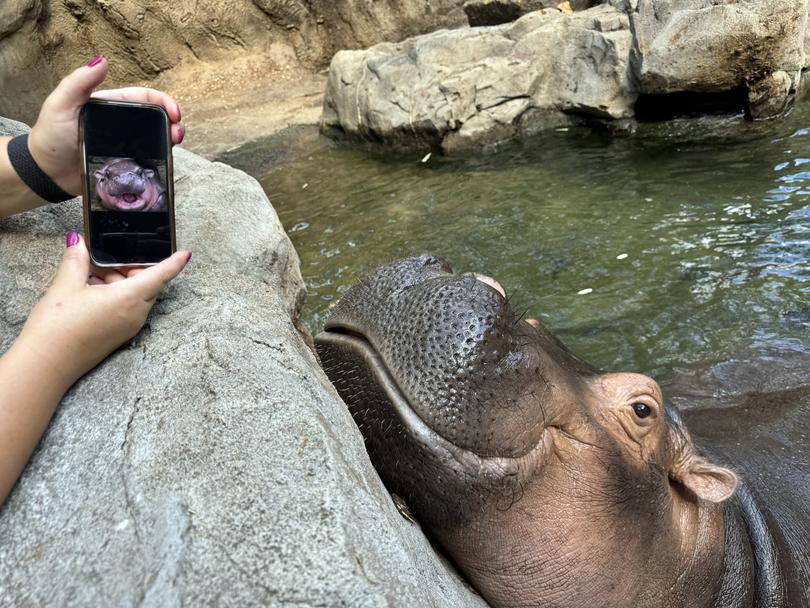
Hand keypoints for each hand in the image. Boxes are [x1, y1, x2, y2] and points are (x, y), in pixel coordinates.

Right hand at [15, 233, 190, 386]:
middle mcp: (136, 314)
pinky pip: (127, 308)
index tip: (186, 253)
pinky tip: (91, 289)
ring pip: (136, 296)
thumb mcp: (66, 285)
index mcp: (130, 298)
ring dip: (120, 281)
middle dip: (132, 267)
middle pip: (147, 284)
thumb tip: (79, 241)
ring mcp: (129, 327)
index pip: (161, 275)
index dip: (174, 262)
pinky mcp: (119, 335)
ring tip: (91, 272)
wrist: (47, 365)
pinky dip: (116, 295)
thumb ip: (77, 259)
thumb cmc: (57, 327)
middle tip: (109, 256)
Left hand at [26, 56, 184, 196]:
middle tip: (178, 134)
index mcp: (111, 106)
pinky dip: (160, 160)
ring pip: (156, 140)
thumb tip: (102, 60)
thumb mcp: (60, 105)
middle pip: (156, 119)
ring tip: (175, 145)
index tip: (174, 113)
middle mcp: (122, 125)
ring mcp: (125, 146)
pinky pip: (148, 161)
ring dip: (170, 140)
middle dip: (173, 123)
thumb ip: (78, 83)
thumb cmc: (50, 137)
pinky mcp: (126, 166)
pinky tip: (165, 162)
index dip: (163, 102)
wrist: (45, 173)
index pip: (144, 98)